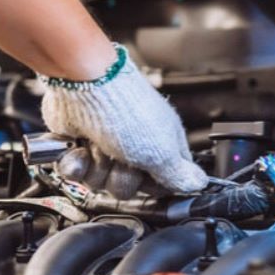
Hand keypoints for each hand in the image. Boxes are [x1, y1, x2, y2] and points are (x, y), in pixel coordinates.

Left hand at [40, 45, 207, 193]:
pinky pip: (75, 172)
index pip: (164, 182)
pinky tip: (80, 148)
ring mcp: (104, 145)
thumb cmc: (127, 110)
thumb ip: (179, 175)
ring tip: (98, 145)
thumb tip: (199, 184)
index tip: (148, 179)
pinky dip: (74, 162)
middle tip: (122, 158)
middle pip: (127, 188)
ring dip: (95, 168)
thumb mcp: (162, 151)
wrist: (85, 86)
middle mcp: (134, 146)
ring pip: (98, 183)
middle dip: (120, 178)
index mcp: (162, 144)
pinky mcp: (79, 144)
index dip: (154, 187)